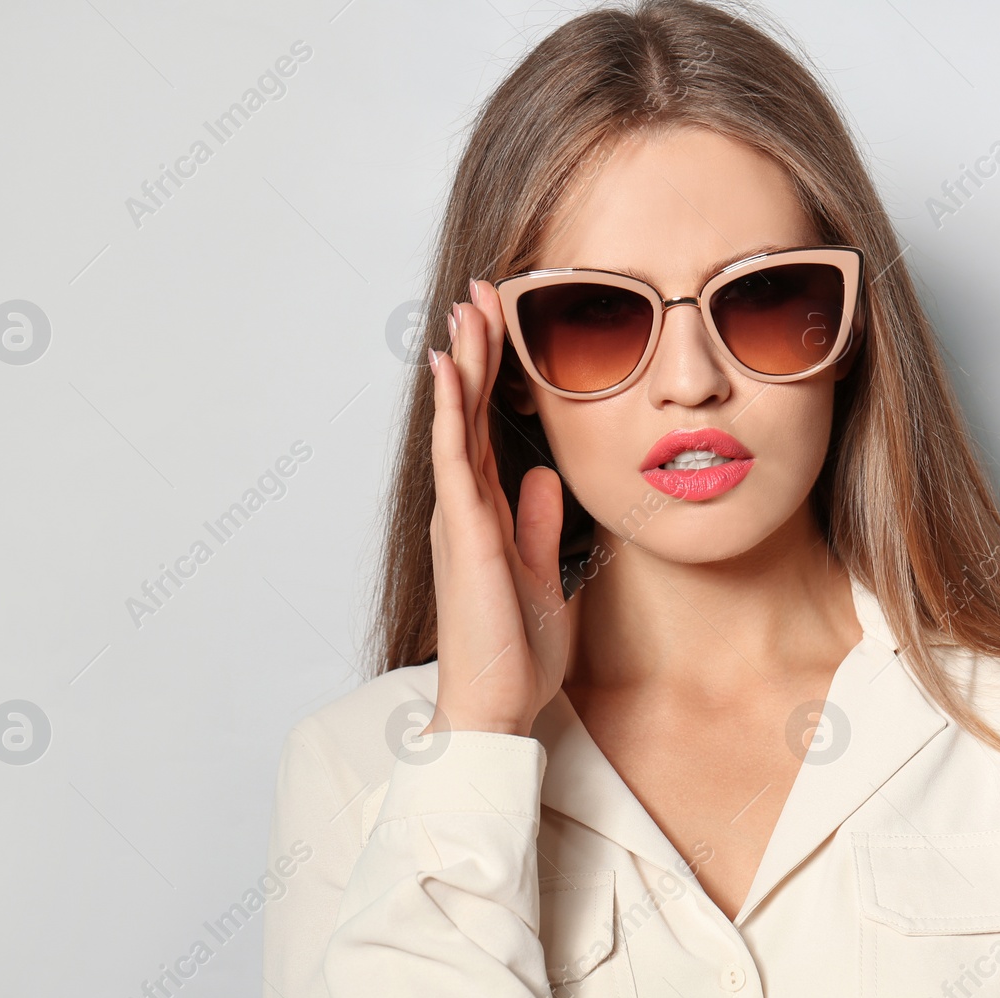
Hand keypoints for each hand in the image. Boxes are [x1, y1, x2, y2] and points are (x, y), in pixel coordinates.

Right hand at [422, 280, 568, 736]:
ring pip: (459, 420)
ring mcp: (461, 516)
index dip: (492, 377)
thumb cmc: (513, 653)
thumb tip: (547, 481)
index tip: (499, 325)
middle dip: (477, 350)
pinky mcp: (466, 530)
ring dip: (465, 362)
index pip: (487, 429)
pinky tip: (451, 366)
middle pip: (469, 412)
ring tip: (468, 306)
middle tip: (481, 291)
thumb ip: (541, 527)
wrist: (496, 705)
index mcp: (486, 514)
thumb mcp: (543, 577)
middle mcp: (466, 507)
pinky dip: (452, 408)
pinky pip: (456, 455)